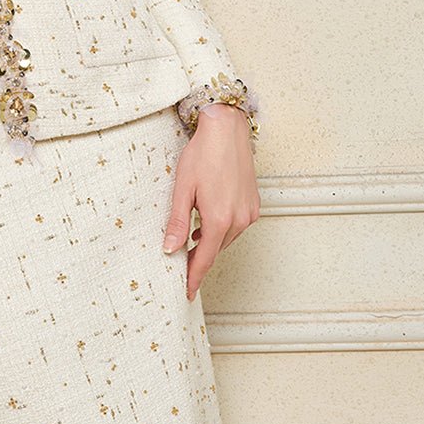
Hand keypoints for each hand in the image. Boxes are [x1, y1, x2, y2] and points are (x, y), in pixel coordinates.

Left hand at [162, 104, 259, 300]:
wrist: (227, 131)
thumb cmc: (202, 155)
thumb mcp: (182, 190)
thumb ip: (176, 222)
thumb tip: (170, 249)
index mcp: (219, 219)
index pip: (204, 259)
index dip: (193, 277)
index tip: (186, 292)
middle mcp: (239, 220)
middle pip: (215, 251)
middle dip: (198, 260)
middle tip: (181, 268)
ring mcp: (249, 213)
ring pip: (225, 239)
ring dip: (208, 243)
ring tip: (189, 243)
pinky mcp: (253, 205)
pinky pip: (235, 227)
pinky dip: (220, 230)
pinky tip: (205, 223)